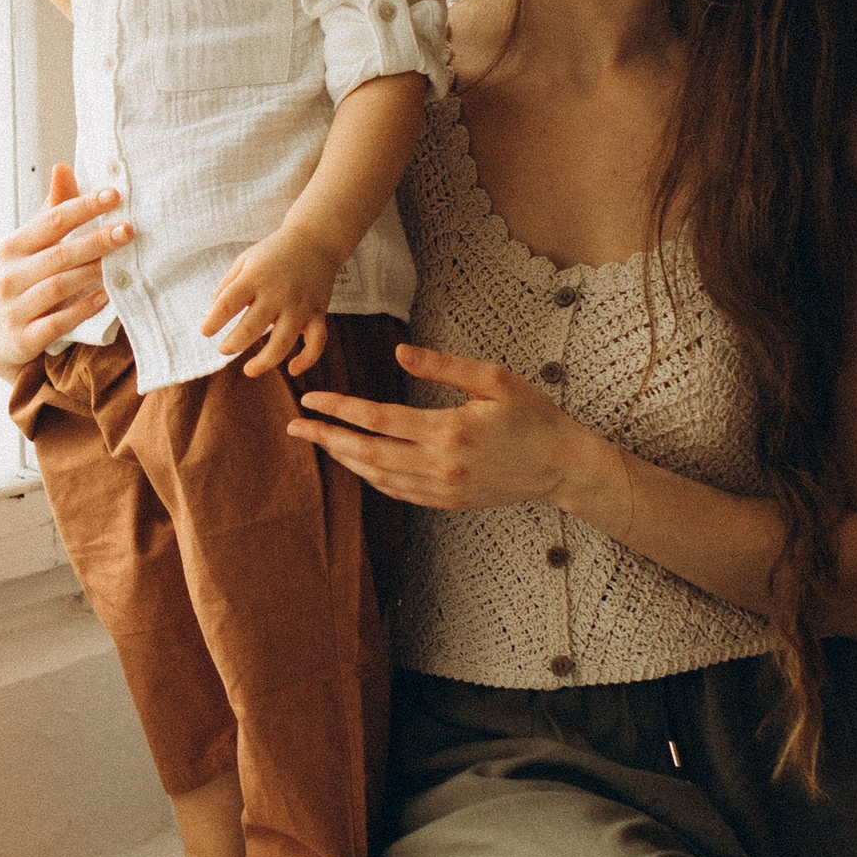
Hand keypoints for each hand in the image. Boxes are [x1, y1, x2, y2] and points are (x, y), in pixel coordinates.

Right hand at [0, 165, 129, 377]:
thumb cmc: (17, 283)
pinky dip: (83, 309)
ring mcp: (13, 308)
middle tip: (129, 230)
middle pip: (59, 254)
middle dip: (96, 241)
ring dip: (92, 274)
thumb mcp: (26, 248)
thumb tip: (63, 167)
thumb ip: (49, 212)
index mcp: (12, 248)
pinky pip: (57, 322)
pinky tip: (107, 299)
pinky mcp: (22, 339)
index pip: (52, 221)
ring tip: (123, 265)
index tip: (115, 195)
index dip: (84, 206)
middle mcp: (8, 275)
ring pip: (58, 287)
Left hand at [203, 223, 340, 378]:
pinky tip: (292, 369)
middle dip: (234, 344)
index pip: (229, 302)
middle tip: (224, 350)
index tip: (205, 332)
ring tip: (249, 369)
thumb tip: (210, 314)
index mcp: (255, 277)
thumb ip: (228, 286)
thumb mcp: (245, 260)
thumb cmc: (274, 252)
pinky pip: (316, 342)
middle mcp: (278, 293)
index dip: (214, 320)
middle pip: (251, 327)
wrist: (315, 240)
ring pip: (282, 342)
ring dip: (263, 361)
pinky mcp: (318, 313)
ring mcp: (300, 306)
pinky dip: (306, 360)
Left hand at [286, 342, 600, 508]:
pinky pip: (396, 492)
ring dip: (344, 459)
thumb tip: (398, 354)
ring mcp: (441, 489)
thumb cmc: (533, 416)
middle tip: (295, 427)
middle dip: (326, 439)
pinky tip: (357, 462)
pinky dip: (370, 478)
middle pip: (366, 454)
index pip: (377, 420)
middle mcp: (439, 465)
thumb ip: (443, 366)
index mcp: (449, 430)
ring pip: (377, 478)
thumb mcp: (494, 380)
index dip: (339, 410)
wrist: (562, 467)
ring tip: (319, 441)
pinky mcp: (446, 502)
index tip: (311, 400)